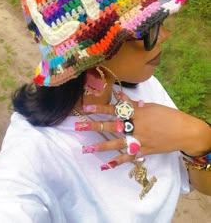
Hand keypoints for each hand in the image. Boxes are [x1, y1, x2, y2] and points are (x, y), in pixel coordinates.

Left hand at [77, 92, 210, 167]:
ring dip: (100, 146)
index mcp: (137, 112)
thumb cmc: (168, 115)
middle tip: (78, 126)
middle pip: (111, 126)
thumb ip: (134, 103)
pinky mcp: (144, 151)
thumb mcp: (151, 106)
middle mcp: (135, 126)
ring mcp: (139, 140)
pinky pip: (129, 157)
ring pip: (116, 143)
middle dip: (93, 126)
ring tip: (86, 148)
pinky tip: (106, 165)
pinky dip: (117, 161)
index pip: (114, 109)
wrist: (184, 131)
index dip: (99, 108)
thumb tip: (120, 97)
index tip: (86, 108)